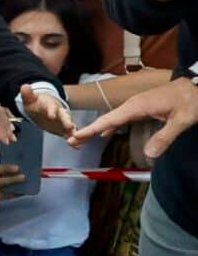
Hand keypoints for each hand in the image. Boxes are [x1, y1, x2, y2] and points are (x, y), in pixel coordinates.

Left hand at [20, 85, 74, 136]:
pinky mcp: (64, 129)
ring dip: (73, 131)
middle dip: (67, 121)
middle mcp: (59, 112)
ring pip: (70, 125)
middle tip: (70, 126)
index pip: (51, 107)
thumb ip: (27, 94)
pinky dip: (74, 139)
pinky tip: (78, 146)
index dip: (51, 110)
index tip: (51, 115)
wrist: (42, 109)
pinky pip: (69, 134)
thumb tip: (24, 86)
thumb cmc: (36, 104)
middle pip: (64, 116)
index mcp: (50, 105)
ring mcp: (63, 121)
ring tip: (76, 137)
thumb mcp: (30, 99)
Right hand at [69, 76, 197, 158]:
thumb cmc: (191, 100)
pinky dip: (109, 125)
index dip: (92, 129)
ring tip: (82, 138)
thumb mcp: (182, 119)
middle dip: (88, 130)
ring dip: (97, 128)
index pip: (110, 119)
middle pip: (106, 118)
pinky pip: (121, 117)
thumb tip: (149, 156)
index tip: (76, 136)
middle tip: (71, 141)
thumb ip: (165, 136)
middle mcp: (133, 104)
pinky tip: (105, 133)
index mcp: (138, 106)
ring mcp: (137, 105)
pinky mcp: (142, 107)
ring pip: (112, 118)